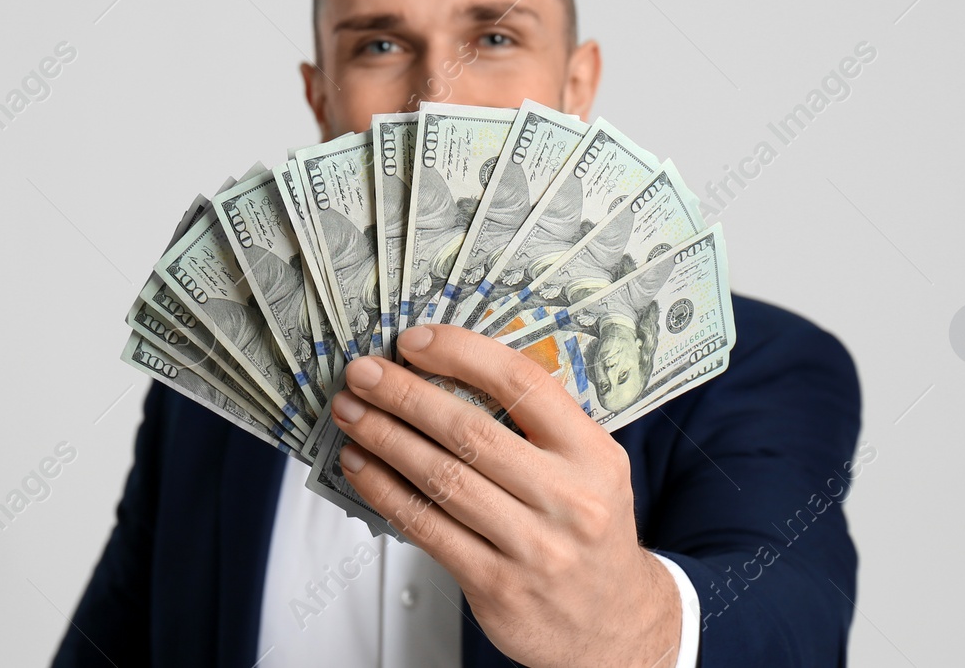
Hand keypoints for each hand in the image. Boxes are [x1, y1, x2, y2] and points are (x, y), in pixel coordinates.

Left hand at [330, 323, 682, 667]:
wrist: (612, 623)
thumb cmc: (589, 530)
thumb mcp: (591, 467)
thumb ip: (539, 424)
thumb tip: (449, 370)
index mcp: (592, 453)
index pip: (522, 384)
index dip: (460, 353)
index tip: (414, 341)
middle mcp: (568, 498)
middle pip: (469, 431)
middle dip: (404, 395)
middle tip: (363, 373)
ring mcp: (533, 547)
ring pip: (442, 478)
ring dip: (385, 439)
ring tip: (352, 413)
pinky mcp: (496, 585)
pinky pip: (427, 527)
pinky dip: (386, 491)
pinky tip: (362, 466)